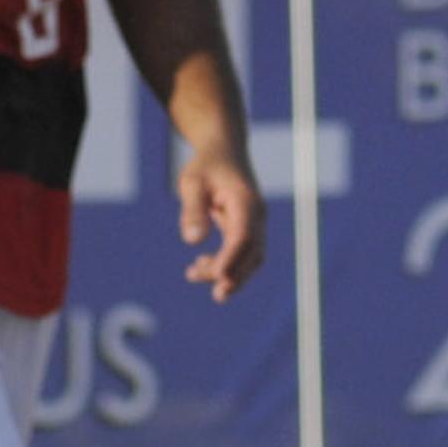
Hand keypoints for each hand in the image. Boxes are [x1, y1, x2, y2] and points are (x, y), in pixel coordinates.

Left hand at [178, 147, 266, 301]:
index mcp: (245, 201)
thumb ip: (192, 210)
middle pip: (253, 253)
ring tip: (192, 274)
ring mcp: (254, 222)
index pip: (243, 237)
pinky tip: (198, 266)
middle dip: (238, 276)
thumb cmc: (206, 165)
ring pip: (250, 257)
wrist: (223, 150)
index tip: (218, 277)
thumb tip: (192, 241)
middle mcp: (256, 215)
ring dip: (229, 273)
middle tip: (218, 295)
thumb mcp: (191, 183)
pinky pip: (241, 253)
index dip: (232, 259)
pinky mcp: (247, 228)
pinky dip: (225, 264)